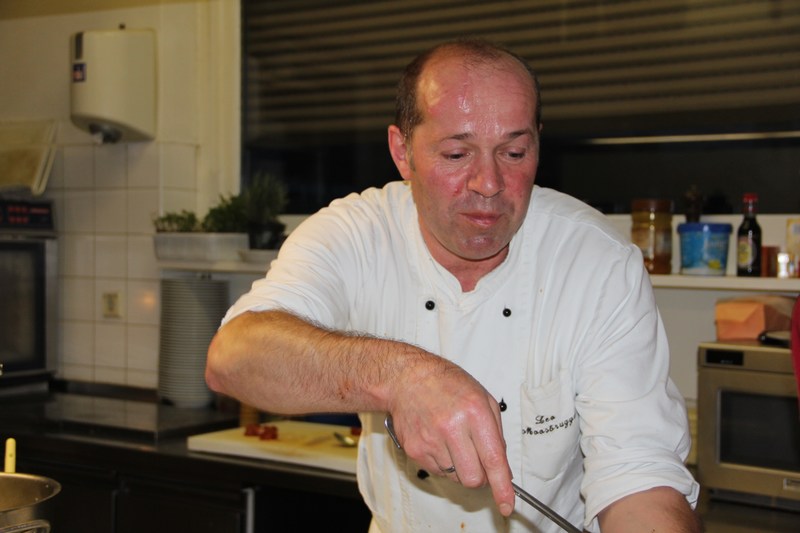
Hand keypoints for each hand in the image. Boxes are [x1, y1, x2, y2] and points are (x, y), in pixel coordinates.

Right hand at [386, 356, 515, 515]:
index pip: (493, 460)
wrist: (408, 379)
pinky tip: (439, 441)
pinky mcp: (415, 450)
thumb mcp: (483, 399)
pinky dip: (443, 463)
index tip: (506, 505)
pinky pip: (438, 472)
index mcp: (474, 412)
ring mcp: (430, 440)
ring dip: (460, 467)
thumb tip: (502, 471)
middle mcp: (452, 427)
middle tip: (478, 461)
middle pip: (473, 478)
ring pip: (455, 478)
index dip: (502, 487)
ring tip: (453, 441)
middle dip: (480, 477)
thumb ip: (496, 435)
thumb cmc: (447, 385)